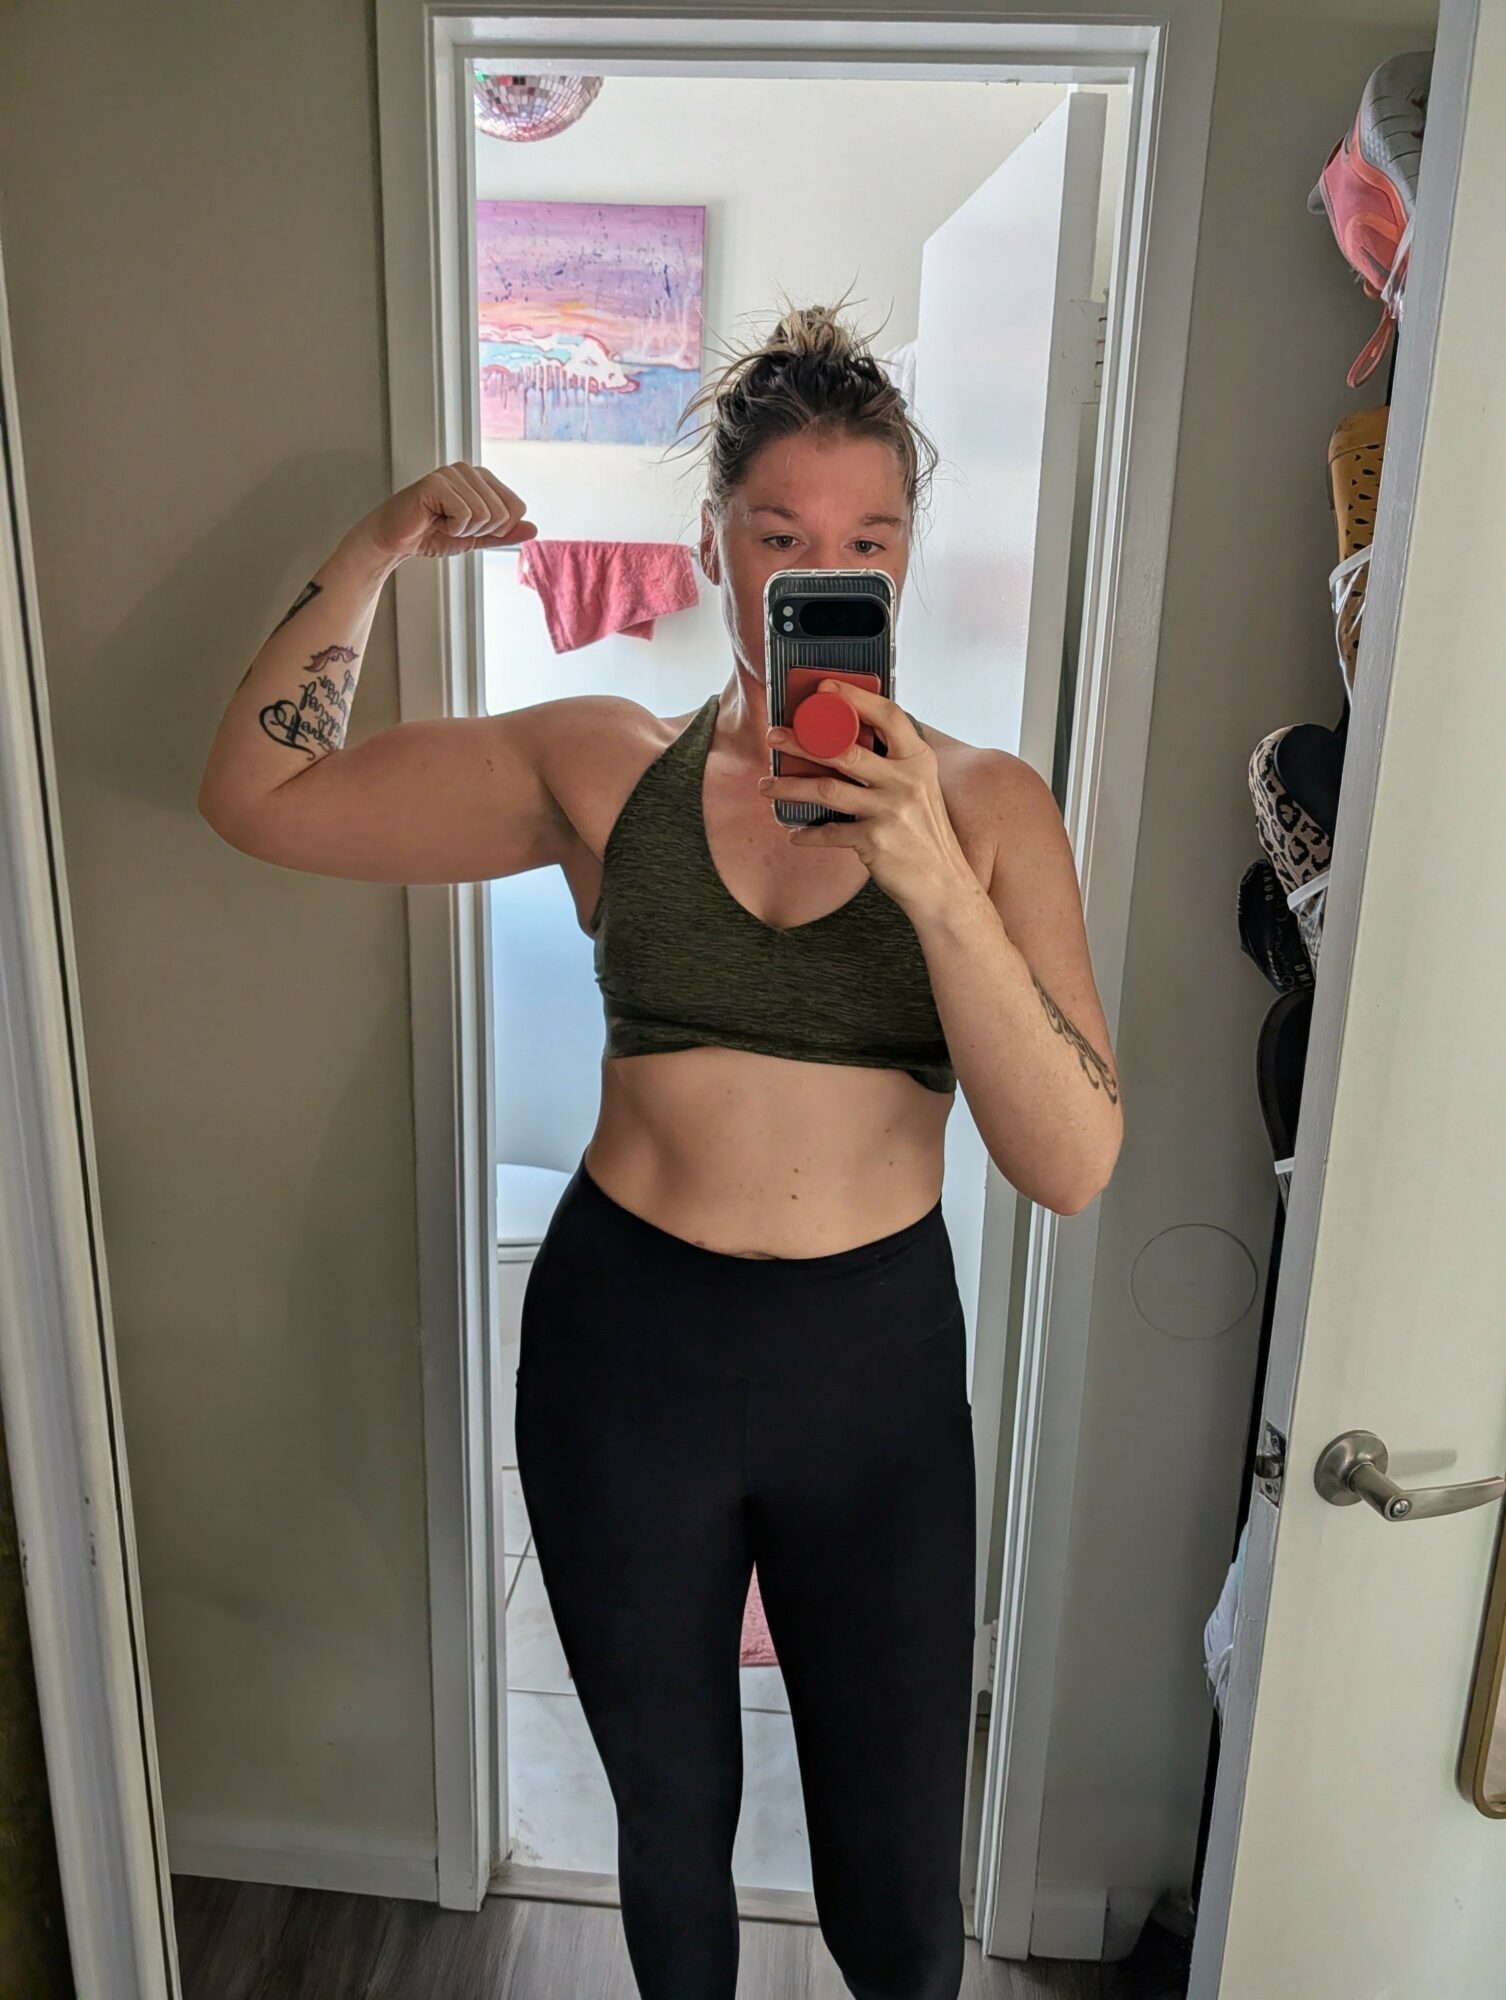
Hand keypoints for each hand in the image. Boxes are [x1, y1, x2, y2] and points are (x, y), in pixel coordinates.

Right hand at [356, 461, 538, 562]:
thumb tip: (533, 528)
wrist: (396, 539)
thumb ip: (504, 533)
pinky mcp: (437, 482)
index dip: (497, 529)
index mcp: (483, 479)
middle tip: (453, 526)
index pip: (516, 508)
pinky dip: (451, 528)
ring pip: (485, 515)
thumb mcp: (476, 537)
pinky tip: (434, 519)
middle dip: (479, 531)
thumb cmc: (431, 533)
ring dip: (463, 530)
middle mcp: (470, 471)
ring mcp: (453, 473)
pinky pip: (465, 515)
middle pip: (503, 513)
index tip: (470, 527)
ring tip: (442, 522)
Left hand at [758, 680, 973, 918]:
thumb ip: (892, 764)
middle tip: (774, 736)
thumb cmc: (924, 832)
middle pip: (845, 750)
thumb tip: (843, 740)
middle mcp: (906, 781)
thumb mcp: (919, 789)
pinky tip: (795, 834)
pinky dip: (808, 834)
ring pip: (827, 790)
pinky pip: (830, 832)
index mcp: (918, 760)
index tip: (824, 689)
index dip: (855, 698)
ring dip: (790, 787)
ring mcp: (891, 810)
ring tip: (766, 785)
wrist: (943, 884)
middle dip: (802, 741)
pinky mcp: (875, 840)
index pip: (887, 716)